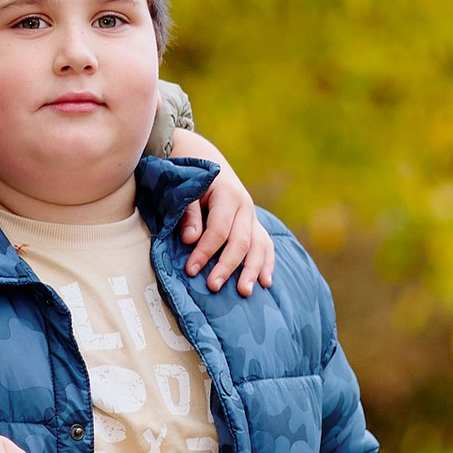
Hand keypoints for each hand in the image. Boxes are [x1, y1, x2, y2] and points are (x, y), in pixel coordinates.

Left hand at [180, 156, 274, 296]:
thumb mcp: (186, 190)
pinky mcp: (255, 225)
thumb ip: (188, 213)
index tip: (190, 270)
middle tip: (213, 286)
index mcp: (227, 195)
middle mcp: (245, 206)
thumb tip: (190, 239)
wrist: (205, 161)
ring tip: (244, 292)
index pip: (219, 229)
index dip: (205, 251)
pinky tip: (265, 283)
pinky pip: (266, 245)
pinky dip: (266, 264)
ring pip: (258, 246)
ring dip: (252, 270)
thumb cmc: (190, 179)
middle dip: (227, 266)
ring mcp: (252, 217)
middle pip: (241, 241)